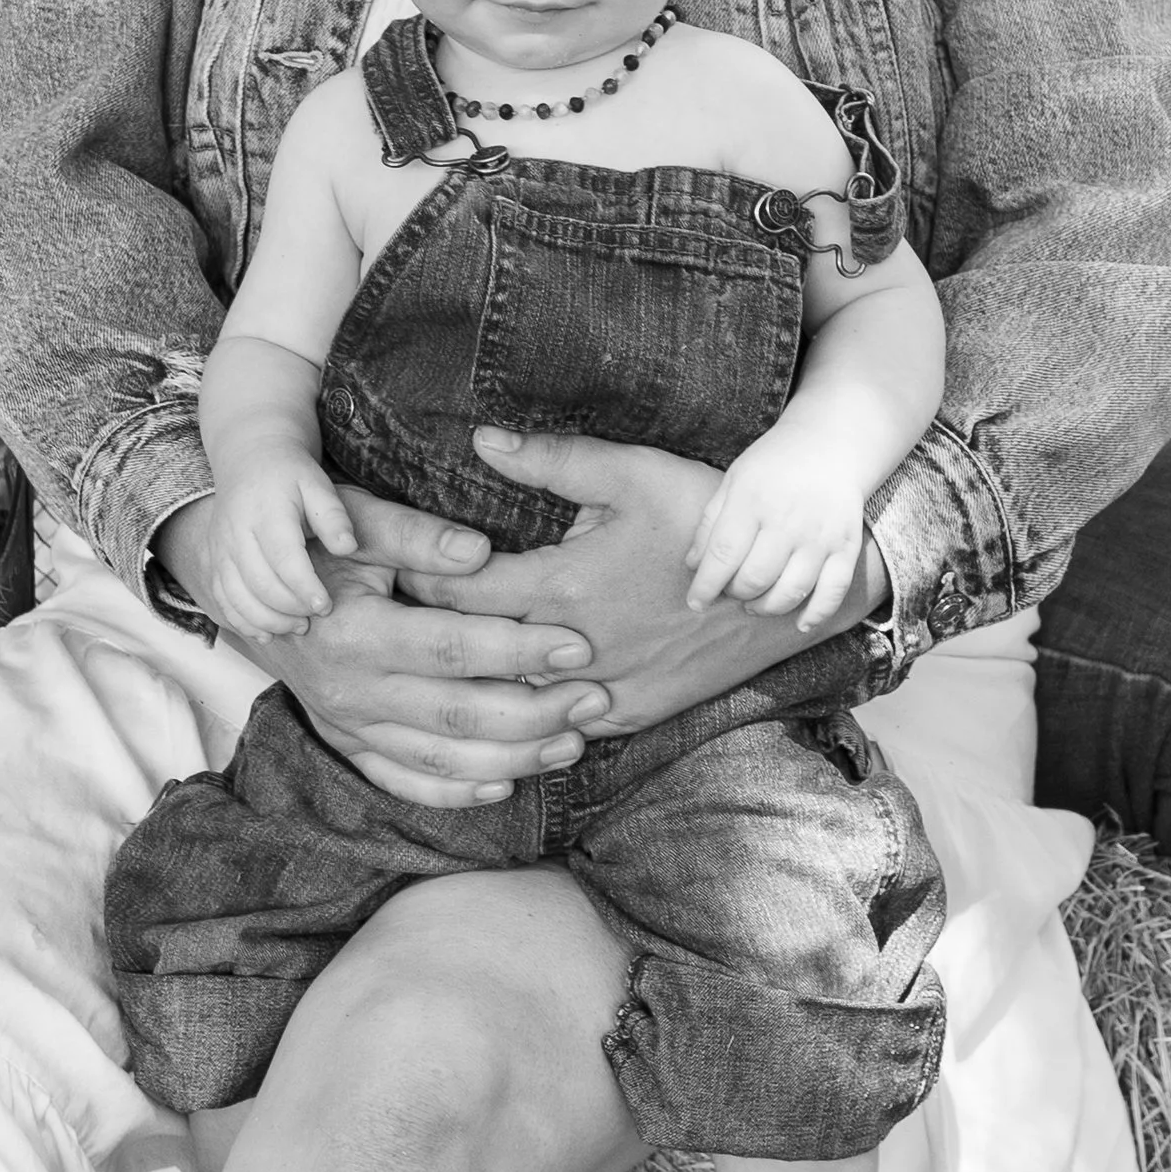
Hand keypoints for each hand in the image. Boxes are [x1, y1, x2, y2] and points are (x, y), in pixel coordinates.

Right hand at [155, 485, 609, 807]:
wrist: (253, 587)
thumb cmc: (319, 542)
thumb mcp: (360, 523)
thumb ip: (419, 537)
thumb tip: (481, 552)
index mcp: (356, 632)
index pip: (453, 647)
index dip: (519, 647)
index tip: (578, 643)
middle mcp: (351, 691)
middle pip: (457, 714)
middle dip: (536, 711)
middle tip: (596, 698)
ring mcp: (348, 726)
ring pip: (440, 759)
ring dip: (512, 757)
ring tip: (573, 742)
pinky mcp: (349, 745)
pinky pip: (404, 782)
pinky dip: (455, 793)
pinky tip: (506, 785)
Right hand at [205, 453, 359, 637]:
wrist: (249, 458)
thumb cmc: (291, 475)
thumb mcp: (317, 483)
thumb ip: (333, 516)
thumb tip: (348, 548)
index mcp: (265, 511)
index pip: (284, 559)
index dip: (305, 588)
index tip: (326, 605)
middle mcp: (236, 532)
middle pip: (259, 583)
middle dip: (290, 608)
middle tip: (316, 617)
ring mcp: (220, 549)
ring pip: (236, 597)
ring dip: (267, 620)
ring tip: (298, 627)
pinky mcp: (213, 561)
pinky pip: (222, 599)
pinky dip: (242, 622)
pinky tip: (267, 632)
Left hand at [402, 430, 887, 731]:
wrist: (785, 586)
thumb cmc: (709, 518)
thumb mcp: (635, 473)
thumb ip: (554, 462)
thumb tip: (481, 442)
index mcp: (563, 587)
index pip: (457, 593)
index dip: (413, 580)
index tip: (385, 568)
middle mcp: (573, 649)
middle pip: (472, 653)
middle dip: (426, 637)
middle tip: (386, 621)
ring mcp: (603, 690)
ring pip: (510, 702)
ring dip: (472, 683)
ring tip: (430, 664)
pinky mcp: (632, 712)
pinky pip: (560, 729)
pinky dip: (526, 717)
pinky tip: (503, 702)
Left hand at [685, 432, 870, 628]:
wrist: (832, 445)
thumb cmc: (774, 465)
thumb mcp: (734, 480)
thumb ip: (711, 523)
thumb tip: (692, 566)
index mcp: (752, 500)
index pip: (723, 555)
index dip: (706, 586)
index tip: (695, 602)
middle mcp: (787, 520)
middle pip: (755, 578)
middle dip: (736, 595)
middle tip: (732, 591)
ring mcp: (820, 536)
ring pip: (790, 591)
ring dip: (767, 607)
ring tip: (755, 603)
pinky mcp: (846, 547)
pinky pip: (832, 591)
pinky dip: (816, 614)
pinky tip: (800, 624)